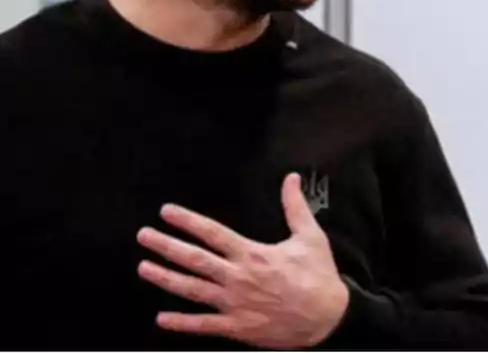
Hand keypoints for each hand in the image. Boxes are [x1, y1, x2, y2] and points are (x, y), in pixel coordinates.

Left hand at [137, 173, 349, 348]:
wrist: (327, 317)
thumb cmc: (319, 275)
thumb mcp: (311, 236)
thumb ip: (295, 207)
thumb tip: (291, 177)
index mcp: (253, 254)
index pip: (213, 233)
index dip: (187, 221)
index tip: (167, 212)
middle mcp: (238, 277)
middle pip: (194, 259)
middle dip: (166, 246)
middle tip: (144, 236)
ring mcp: (234, 304)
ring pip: (192, 290)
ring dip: (165, 278)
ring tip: (143, 268)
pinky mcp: (237, 326)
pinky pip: (203, 324)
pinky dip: (181, 323)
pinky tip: (161, 319)